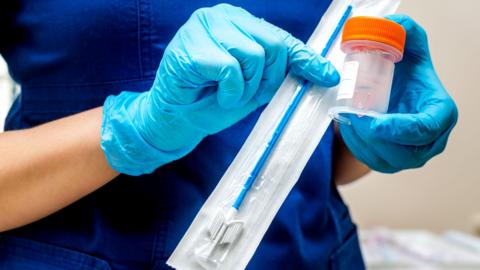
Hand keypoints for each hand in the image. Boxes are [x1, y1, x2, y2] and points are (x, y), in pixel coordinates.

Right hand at [101, 4, 339, 175]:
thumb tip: (321, 72)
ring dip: (246, 88)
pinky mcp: (191, 47)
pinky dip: (229, 91)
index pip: (281, 38)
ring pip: (254, 56)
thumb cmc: (213, 100)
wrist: (177, 118)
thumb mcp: (255, 86)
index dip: (305, 59)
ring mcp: (204, 27)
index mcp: (239, 22)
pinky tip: (215, 94)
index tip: (327, 76)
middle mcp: (222, 17)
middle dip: (267, 79)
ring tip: (227, 94)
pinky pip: (231, 70)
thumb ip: (280, 74)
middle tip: (246, 94)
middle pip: (273, 46)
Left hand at [338, 15, 457, 172]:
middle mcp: (431, 140)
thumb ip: (406, 32)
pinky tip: (348, 127)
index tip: (373, 122)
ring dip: (362, 142)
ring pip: (387, 161)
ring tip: (347, 119)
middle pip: (406, 153)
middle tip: (353, 117)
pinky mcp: (392, 162)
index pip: (426, 129)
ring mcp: (412, 155)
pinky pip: (373, 161)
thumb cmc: (404, 73)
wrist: (392, 91)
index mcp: (440, 113)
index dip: (400, 129)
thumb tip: (393, 25)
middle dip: (375, 138)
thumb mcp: (408, 47)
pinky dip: (357, 146)